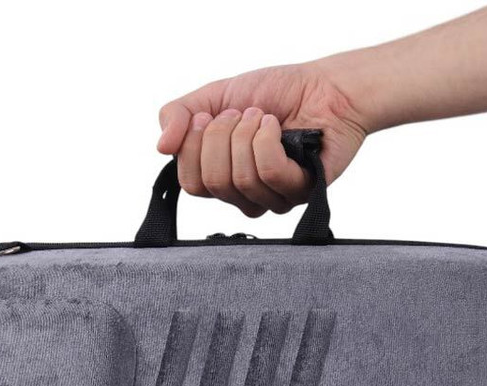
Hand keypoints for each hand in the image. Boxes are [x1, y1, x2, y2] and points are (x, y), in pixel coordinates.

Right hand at [156, 62, 368, 216]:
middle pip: (212, 184)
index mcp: (221, 177)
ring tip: (264, 117)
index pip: (191, 184)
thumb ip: (178, 115)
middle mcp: (245, 195)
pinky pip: (269, 175)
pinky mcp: (299, 194)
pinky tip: (279, 128)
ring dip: (248, 135)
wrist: (325, 86)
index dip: (193, 148)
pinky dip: (268, 141)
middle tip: (242, 114)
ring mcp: (272, 198)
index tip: (208, 117)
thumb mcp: (215, 96)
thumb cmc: (275, 93)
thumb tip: (161, 148)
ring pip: (240, 180)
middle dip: (221, 137)